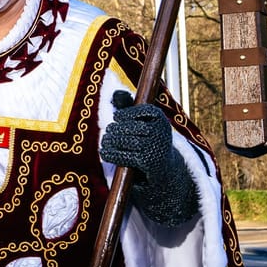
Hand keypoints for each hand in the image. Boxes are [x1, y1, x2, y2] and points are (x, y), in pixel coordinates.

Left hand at [101, 90, 198, 227]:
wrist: (163, 172)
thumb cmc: (147, 142)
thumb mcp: (140, 123)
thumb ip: (128, 107)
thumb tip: (115, 93)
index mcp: (160, 120)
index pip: (144, 110)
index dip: (127, 113)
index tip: (117, 117)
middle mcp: (161, 132)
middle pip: (132, 127)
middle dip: (116, 130)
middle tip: (106, 134)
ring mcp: (156, 148)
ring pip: (127, 141)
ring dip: (111, 142)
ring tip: (104, 143)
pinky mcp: (149, 163)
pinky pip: (126, 156)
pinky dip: (113, 154)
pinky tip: (105, 153)